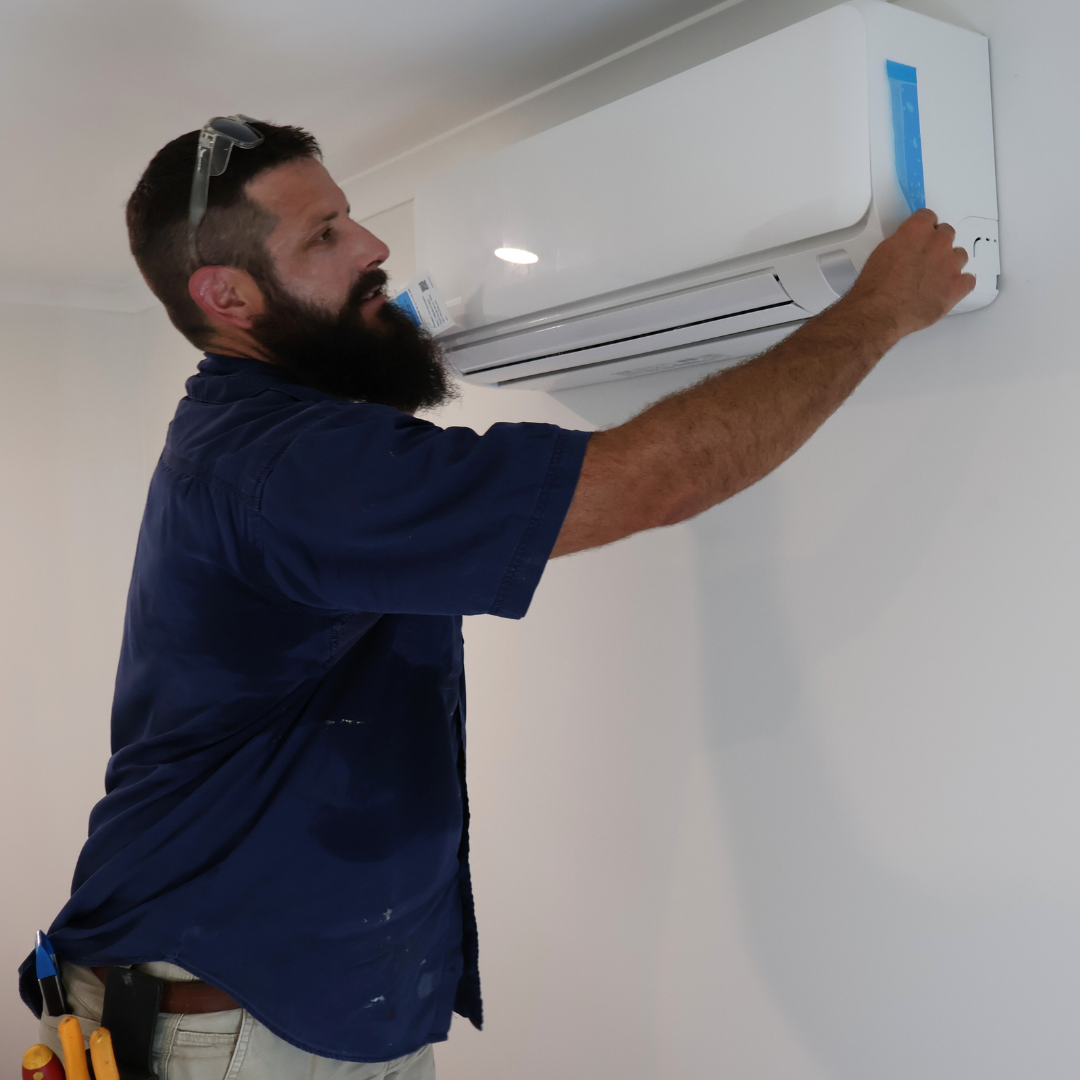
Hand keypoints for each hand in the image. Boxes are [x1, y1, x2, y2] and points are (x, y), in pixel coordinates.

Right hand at [842, 209, 976, 340]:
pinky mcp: (957, 287)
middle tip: (925, 260)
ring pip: (960, 256)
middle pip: (947, 234)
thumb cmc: (875, 287)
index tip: (919, 238)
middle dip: (937, 245)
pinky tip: (947, 290)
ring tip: (935, 278)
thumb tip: (909, 248)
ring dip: (950, 263)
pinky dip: (960, 285)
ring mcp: (951, 265)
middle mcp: (938, 243)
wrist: (879, 313)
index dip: (923, 229)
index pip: (928, 217)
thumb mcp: (881, 253)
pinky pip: (969, 281)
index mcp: (917, 230)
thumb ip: (902, 243)